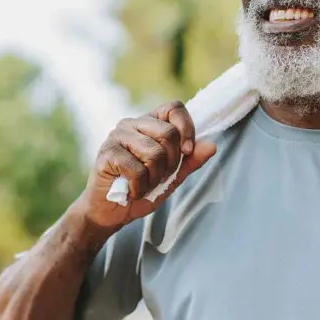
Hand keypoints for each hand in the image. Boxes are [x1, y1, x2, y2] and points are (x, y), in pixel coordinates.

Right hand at [85, 101, 216, 230]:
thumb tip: (212, 145)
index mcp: (149, 123)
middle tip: (159, 176)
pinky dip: (140, 187)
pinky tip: (131, 191)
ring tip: (144, 184)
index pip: (174, 107)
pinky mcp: (107, 153)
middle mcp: (132, 124)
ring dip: (154, 178)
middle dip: (171, 163)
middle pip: (168, 133)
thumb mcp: (172, 177)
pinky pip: (137, 170)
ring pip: (154, 153)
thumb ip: (191, 161)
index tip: (187, 151)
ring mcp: (117, 136)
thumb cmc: (141, 190)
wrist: (110, 212)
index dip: (187, 128)